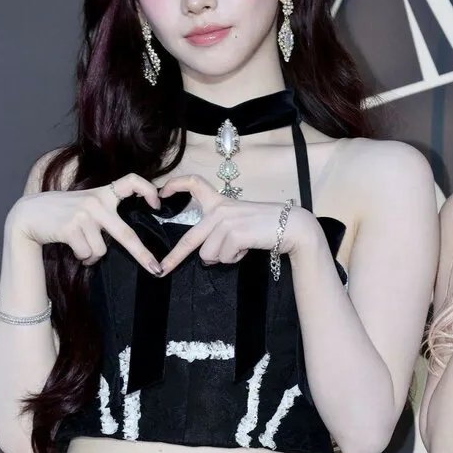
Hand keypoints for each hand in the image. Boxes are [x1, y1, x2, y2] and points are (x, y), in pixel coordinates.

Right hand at [6, 173, 162, 272]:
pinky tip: (72, 247)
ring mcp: (83, 215)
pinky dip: (81, 257)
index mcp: (102, 193)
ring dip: (91, 255)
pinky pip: (86, 254)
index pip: (131, 181)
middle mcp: (95, 202)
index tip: (158, 204)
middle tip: (155, 268)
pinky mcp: (71, 228)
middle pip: (125, 234)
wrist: (29, 215)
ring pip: (101, 250)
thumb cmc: (61, 213)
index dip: (148, 190)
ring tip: (79, 245)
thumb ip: (105, 212)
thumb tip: (127, 239)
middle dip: (142, 255)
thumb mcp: (85, 204)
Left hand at [157, 175, 318, 275]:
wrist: (291, 227)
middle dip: (174, 258)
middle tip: (162, 269)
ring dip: (223, 258)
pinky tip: (247, 248)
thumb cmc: (266, 226)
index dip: (175, 185)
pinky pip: (222, 258)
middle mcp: (219, 209)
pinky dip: (234, 259)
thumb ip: (219, 234)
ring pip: (208, 255)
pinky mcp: (233, 233)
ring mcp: (225, 221)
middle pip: (190, 239)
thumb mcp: (239, 223)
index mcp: (219, 202)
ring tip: (241, 247)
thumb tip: (206, 257)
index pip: (194, 183)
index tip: (161, 193)